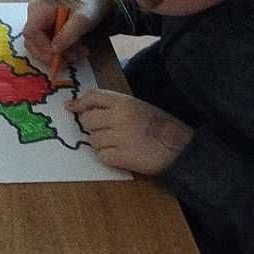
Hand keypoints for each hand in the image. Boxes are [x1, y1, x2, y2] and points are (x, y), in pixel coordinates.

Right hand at [21, 0, 104, 72]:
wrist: (95, 0)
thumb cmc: (89, 4)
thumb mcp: (82, 19)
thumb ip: (68, 34)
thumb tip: (54, 50)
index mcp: (39, 7)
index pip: (31, 32)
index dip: (42, 47)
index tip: (57, 56)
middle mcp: (34, 15)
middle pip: (31, 41)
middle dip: (50, 54)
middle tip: (68, 60)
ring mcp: (38, 23)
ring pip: (38, 45)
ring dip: (57, 54)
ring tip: (76, 55)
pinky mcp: (45, 30)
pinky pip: (46, 45)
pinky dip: (60, 51)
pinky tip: (75, 51)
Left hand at [67, 87, 193, 174]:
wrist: (183, 148)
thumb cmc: (162, 127)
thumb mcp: (141, 107)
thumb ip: (115, 105)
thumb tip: (84, 106)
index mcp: (125, 102)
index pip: (93, 96)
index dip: (80, 103)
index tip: (71, 107)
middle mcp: (119, 117)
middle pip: (87, 120)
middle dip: (93, 127)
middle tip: (107, 132)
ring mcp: (120, 137)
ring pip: (93, 140)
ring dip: (101, 144)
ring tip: (119, 144)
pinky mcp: (122, 156)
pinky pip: (101, 156)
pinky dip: (108, 157)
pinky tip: (121, 155)